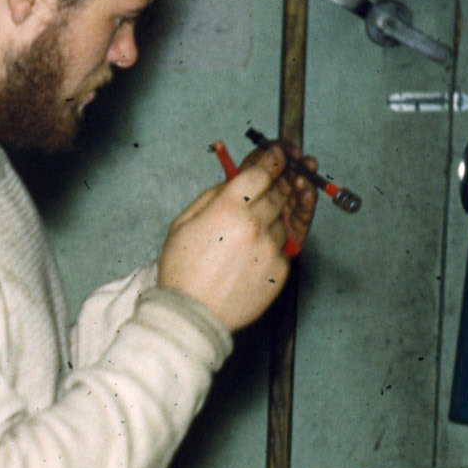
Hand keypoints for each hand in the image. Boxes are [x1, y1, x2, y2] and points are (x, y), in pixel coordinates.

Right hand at [157, 145, 301, 332]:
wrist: (192, 315)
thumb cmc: (183, 272)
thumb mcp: (183, 223)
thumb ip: (213, 197)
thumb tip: (234, 182)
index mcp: (229, 209)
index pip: (262, 171)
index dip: (273, 158)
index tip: (279, 152)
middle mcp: (255, 225)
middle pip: (280, 190)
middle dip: (281, 180)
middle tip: (281, 175)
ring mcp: (272, 247)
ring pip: (284, 218)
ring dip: (276, 214)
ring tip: (257, 224)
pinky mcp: (281, 268)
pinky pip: (284, 245)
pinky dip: (274, 241)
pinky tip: (255, 249)